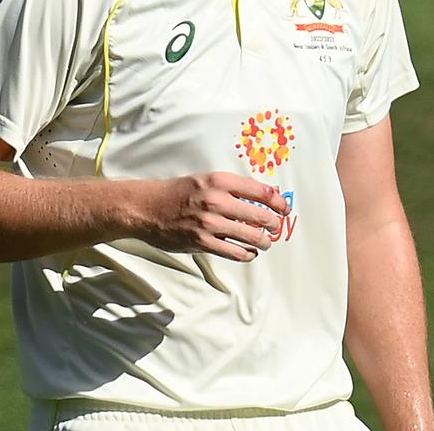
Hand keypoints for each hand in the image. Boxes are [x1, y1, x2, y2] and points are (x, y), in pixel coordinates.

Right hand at [134, 172, 290, 260]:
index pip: (261, 191)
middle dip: (273, 224)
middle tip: (275, 227)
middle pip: (260, 215)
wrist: (149, 208)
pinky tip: (250, 253)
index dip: (278, 202)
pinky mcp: (202, 242)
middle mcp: (216, 200)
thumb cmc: (180, 192)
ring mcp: (210, 223)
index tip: (285, 209)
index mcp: (220, 181)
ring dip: (263, 241)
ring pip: (251, 236)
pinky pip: (234, 251)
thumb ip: (233, 187)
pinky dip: (247, 254)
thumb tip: (265, 195)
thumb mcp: (207, 180)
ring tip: (265, 242)